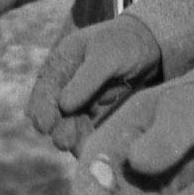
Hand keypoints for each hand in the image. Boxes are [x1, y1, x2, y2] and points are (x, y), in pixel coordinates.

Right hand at [27, 14, 160, 152]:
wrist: (150, 48)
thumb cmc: (127, 45)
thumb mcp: (109, 55)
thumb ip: (87, 78)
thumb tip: (63, 106)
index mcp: (61, 63)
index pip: (46, 89)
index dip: (43, 108)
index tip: (45, 126)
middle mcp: (65, 83)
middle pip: (54, 110)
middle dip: (58, 127)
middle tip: (64, 143)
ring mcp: (79, 98)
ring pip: (69, 123)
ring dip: (71, 136)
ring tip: (78, 150)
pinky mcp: (93, 111)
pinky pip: (85, 128)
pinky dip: (86, 138)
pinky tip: (90, 150)